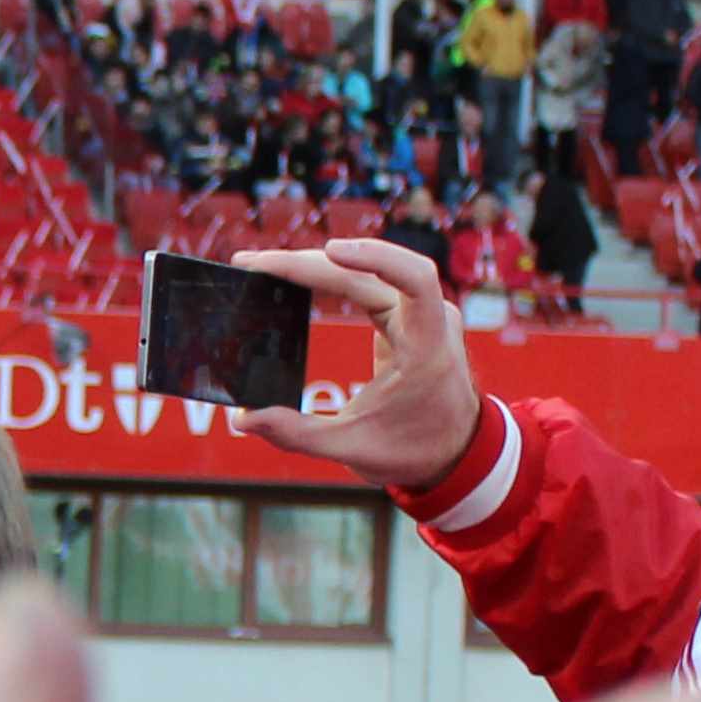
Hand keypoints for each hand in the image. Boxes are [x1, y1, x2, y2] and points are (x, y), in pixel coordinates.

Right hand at [229, 236, 483, 491]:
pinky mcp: (407, 315)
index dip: (376, 256)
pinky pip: (368, 281)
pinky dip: (330, 274)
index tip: (330, 250)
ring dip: (315, 264)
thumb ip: (297, 434)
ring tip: (263, 266)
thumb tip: (245, 418)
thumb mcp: (353, 449)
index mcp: (426, 347)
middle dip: (309, 263)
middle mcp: (428, 320)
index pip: (415, 279)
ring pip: (366, 271)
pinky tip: (294, 272)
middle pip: (369, 272)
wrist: (455, 452)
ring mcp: (420, 313)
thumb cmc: (414, 451)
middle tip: (252, 264)